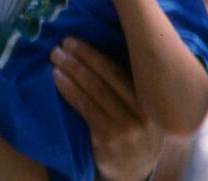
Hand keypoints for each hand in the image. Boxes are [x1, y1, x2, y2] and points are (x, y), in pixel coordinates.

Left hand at [51, 37, 161, 180]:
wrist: (137, 170)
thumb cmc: (137, 130)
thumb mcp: (144, 108)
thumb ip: (130, 85)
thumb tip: (98, 48)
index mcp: (151, 98)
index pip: (119, 70)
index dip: (94, 54)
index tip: (74, 40)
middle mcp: (142, 112)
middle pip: (106, 78)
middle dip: (81, 58)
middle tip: (61, 43)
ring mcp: (126, 127)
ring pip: (94, 92)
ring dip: (72, 71)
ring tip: (55, 57)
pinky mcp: (108, 139)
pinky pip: (86, 109)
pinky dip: (70, 91)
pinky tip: (58, 80)